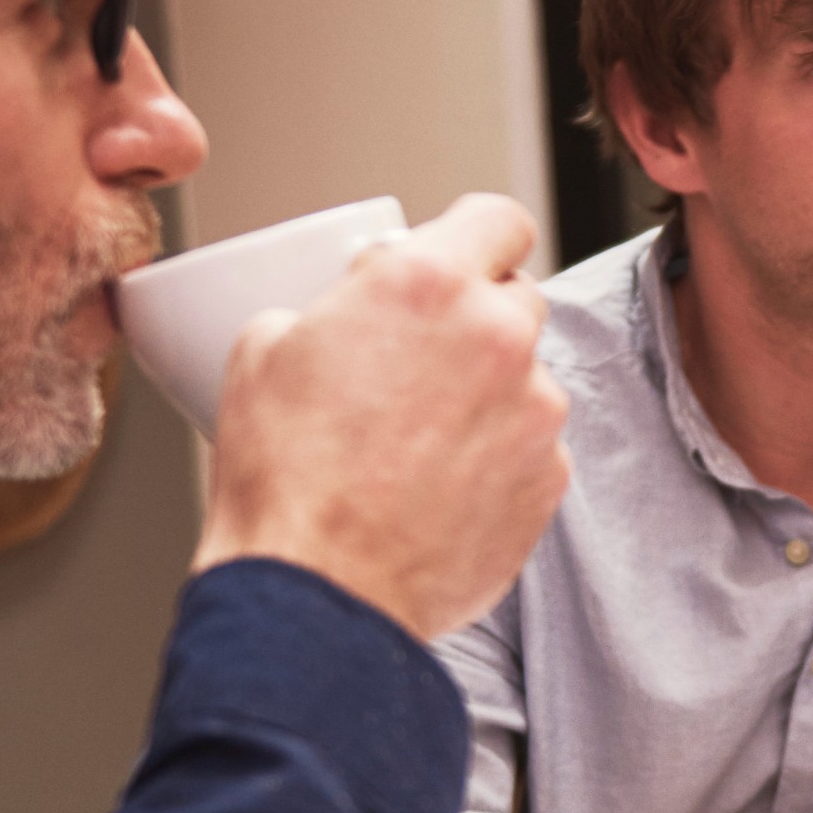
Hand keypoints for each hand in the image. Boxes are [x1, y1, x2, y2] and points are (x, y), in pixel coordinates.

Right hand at [192, 191, 571, 643]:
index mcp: (428, 284)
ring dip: (487, 394)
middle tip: (421, 359)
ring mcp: (535, 412)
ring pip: (527, 378)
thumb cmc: (283, 478)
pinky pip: (533, 447)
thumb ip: (328, 306)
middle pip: (515, 298)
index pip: (499, 218)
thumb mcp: (263, 350)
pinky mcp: (549, 480)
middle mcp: (497, 336)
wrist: (317, 594)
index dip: (476, 237)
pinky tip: (440, 488)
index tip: (459, 257)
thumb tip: (342, 313)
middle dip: (475, 318)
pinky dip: (498, 458)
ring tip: (418, 442)